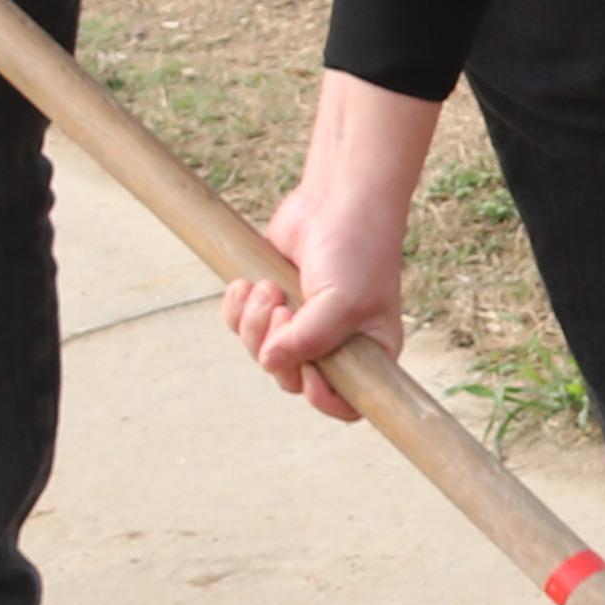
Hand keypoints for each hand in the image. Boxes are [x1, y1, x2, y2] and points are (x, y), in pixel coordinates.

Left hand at [221, 72, 448, 422]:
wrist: (334, 200)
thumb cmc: (356, 250)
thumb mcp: (343, 300)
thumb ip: (310, 339)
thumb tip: (270, 362)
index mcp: (367, 354)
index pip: (345, 404)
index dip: (322, 398)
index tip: (309, 371)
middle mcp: (334, 346)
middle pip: (290, 379)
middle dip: (276, 346)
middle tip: (282, 308)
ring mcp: (300, 327)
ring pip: (260, 354)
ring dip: (253, 323)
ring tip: (267, 286)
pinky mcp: (271, 304)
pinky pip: (240, 327)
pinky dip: (237, 309)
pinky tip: (248, 282)